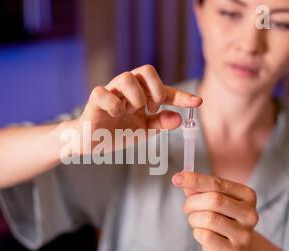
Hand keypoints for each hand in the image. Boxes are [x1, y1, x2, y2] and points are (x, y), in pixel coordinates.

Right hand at [77, 65, 202, 151]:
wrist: (92, 143)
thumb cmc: (117, 132)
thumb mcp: (143, 131)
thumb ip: (160, 123)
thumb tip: (178, 118)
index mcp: (142, 95)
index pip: (165, 90)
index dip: (182, 96)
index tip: (197, 103)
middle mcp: (127, 89)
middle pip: (146, 70)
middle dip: (155, 90)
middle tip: (153, 109)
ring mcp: (111, 92)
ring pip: (126, 77)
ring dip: (135, 97)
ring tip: (131, 112)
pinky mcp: (95, 100)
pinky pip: (104, 92)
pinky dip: (114, 105)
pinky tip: (115, 115)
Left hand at [172, 172, 258, 250]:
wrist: (235, 247)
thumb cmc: (221, 217)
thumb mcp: (213, 199)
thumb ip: (199, 189)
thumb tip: (182, 178)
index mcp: (247, 195)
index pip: (218, 183)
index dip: (195, 180)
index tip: (176, 178)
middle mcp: (250, 214)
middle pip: (214, 200)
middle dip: (193, 202)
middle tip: (186, 207)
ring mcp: (244, 234)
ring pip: (208, 218)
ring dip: (193, 219)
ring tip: (196, 221)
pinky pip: (205, 236)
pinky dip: (197, 232)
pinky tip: (202, 233)